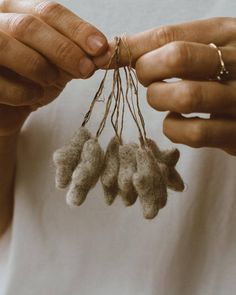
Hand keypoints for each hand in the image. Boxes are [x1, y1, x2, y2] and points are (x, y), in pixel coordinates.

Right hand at [0, 0, 108, 135]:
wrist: (9, 108)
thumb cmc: (34, 80)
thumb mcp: (60, 66)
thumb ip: (79, 57)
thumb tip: (106, 54)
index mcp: (18, 12)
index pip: (48, 11)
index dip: (77, 29)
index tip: (101, 47)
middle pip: (29, 25)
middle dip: (63, 48)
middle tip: (87, 69)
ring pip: (6, 45)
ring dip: (39, 66)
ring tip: (52, 81)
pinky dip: (22, 91)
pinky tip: (35, 96)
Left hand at [95, 17, 235, 155]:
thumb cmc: (222, 73)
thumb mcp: (204, 48)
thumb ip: (166, 45)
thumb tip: (114, 49)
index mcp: (227, 34)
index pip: (169, 35)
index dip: (132, 48)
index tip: (107, 58)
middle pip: (178, 58)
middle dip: (147, 70)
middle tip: (147, 78)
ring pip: (185, 96)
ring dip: (160, 99)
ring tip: (163, 99)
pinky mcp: (235, 133)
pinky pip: (194, 133)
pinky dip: (174, 128)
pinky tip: (177, 121)